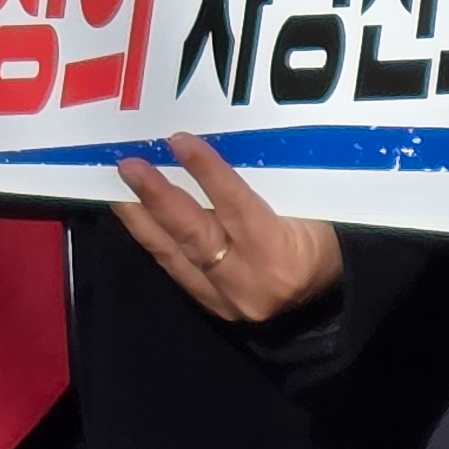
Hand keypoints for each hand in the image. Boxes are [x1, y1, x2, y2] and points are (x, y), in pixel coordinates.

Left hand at [112, 134, 341, 326]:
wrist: (331, 299)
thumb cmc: (324, 237)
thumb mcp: (309, 207)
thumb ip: (268, 185)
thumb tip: (219, 144)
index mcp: (280, 255)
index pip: (236, 207)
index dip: (206, 172)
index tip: (178, 140)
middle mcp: (249, 284)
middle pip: (195, 235)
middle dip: (157, 197)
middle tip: (129, 166)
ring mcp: (226, 302)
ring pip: (174, 255)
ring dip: (142, 220)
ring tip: (116, 188)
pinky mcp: (212, 308)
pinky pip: (175, 270)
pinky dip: (153, 240)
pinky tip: (133, 217)